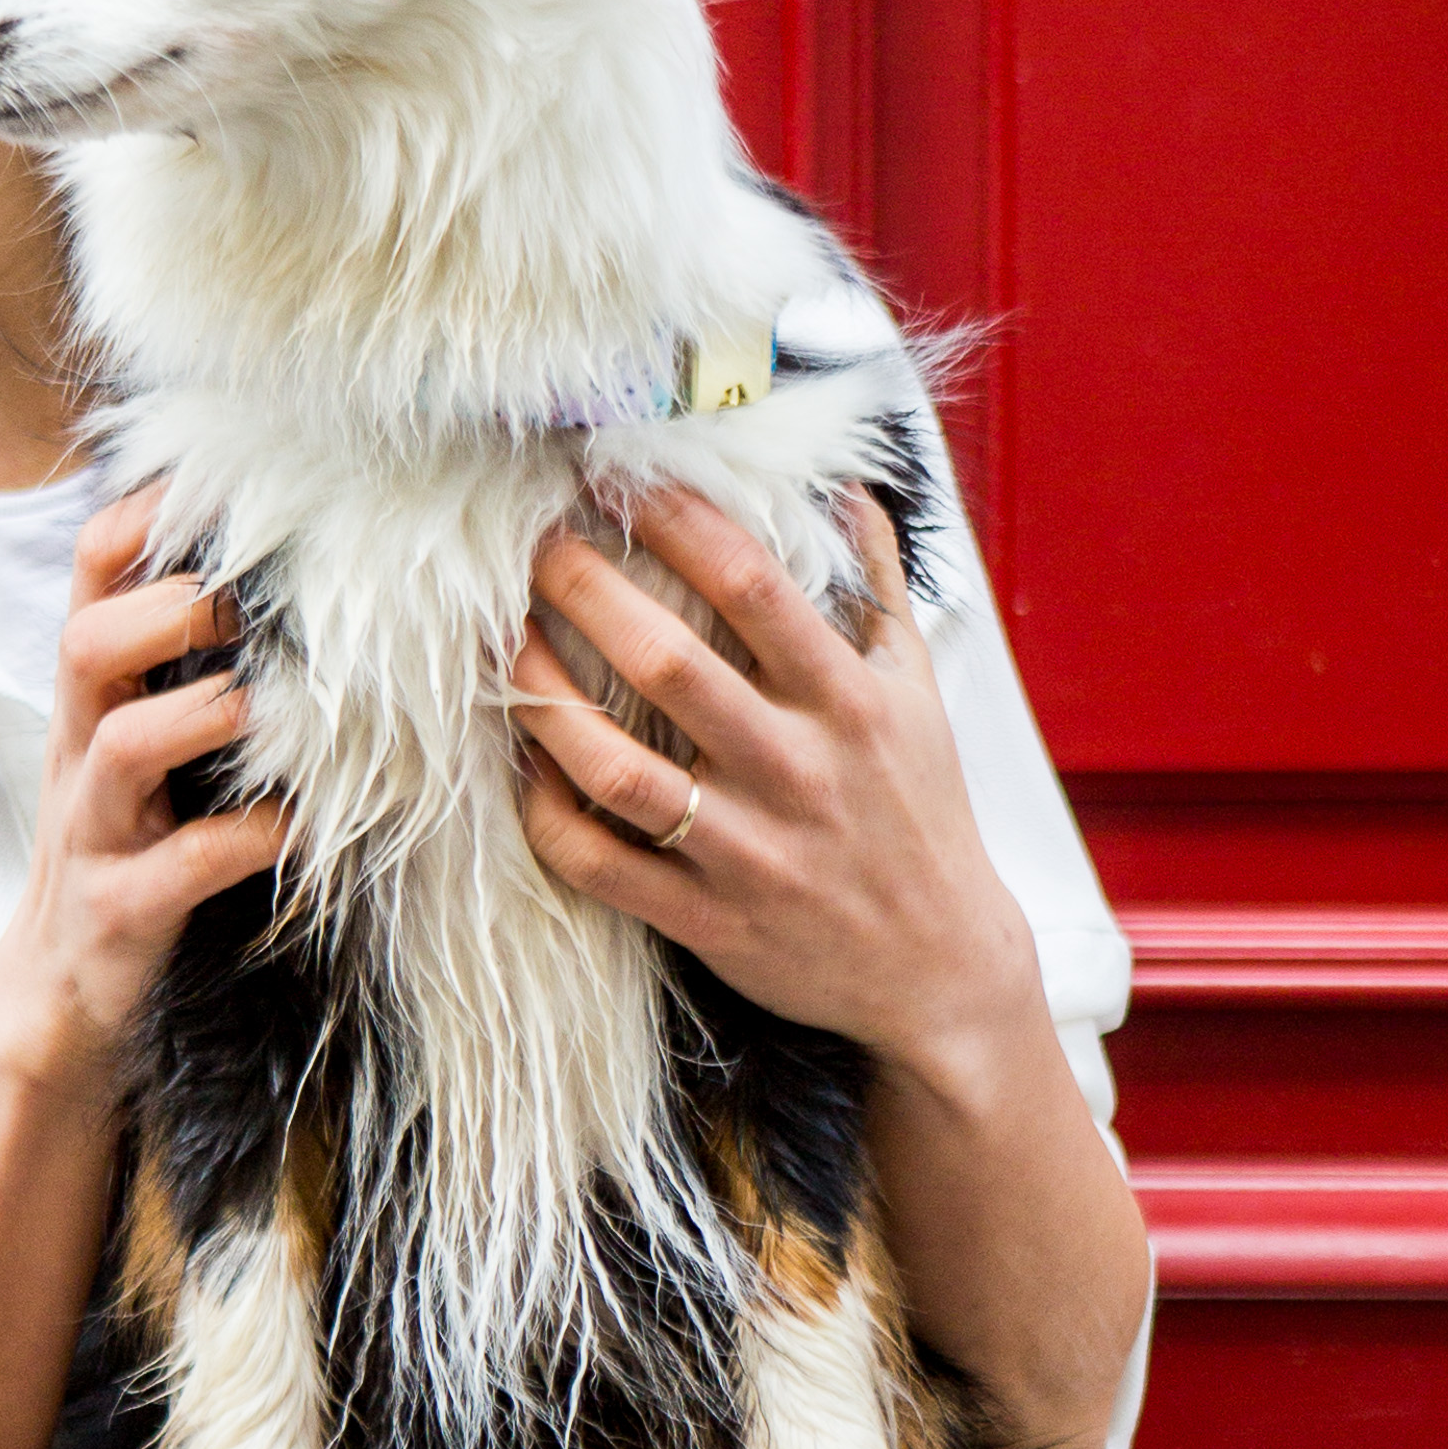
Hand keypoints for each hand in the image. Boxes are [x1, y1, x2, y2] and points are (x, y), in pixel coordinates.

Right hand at [0, 497, 286, 1097]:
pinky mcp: (121, 911)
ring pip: (120, 747)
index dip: (143, 518)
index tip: (218, 481)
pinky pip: (182, 866)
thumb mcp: (145, 750)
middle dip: (169, 609)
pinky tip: (303, 824)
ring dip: (201, 714)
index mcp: (94, 701)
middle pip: (86, 644)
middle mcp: (82, 754)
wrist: (58, 995)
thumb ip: (186, 669)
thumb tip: (284, 572)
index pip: (90, 577)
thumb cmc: (130, 851)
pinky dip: (248, 839)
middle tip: (253, 598)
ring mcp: (95, 832)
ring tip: (272, 704)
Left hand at [509, 484, 1044, 1091]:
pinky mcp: (707, 919)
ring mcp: (746, 850)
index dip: (676, 520)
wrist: (940, 970)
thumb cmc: (922, 816)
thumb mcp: (919, 691)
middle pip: (667, 663)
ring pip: (616, 769)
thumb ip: (878, 586)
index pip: (752, 585)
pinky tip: (523, 764)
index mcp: (846, 701)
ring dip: (545, 699)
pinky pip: (600, 864)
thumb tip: (847, 487)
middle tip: (536, 544)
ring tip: (507, 642)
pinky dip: (548, 813)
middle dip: (586, 589)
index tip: (621, 479)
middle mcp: (794, 769)